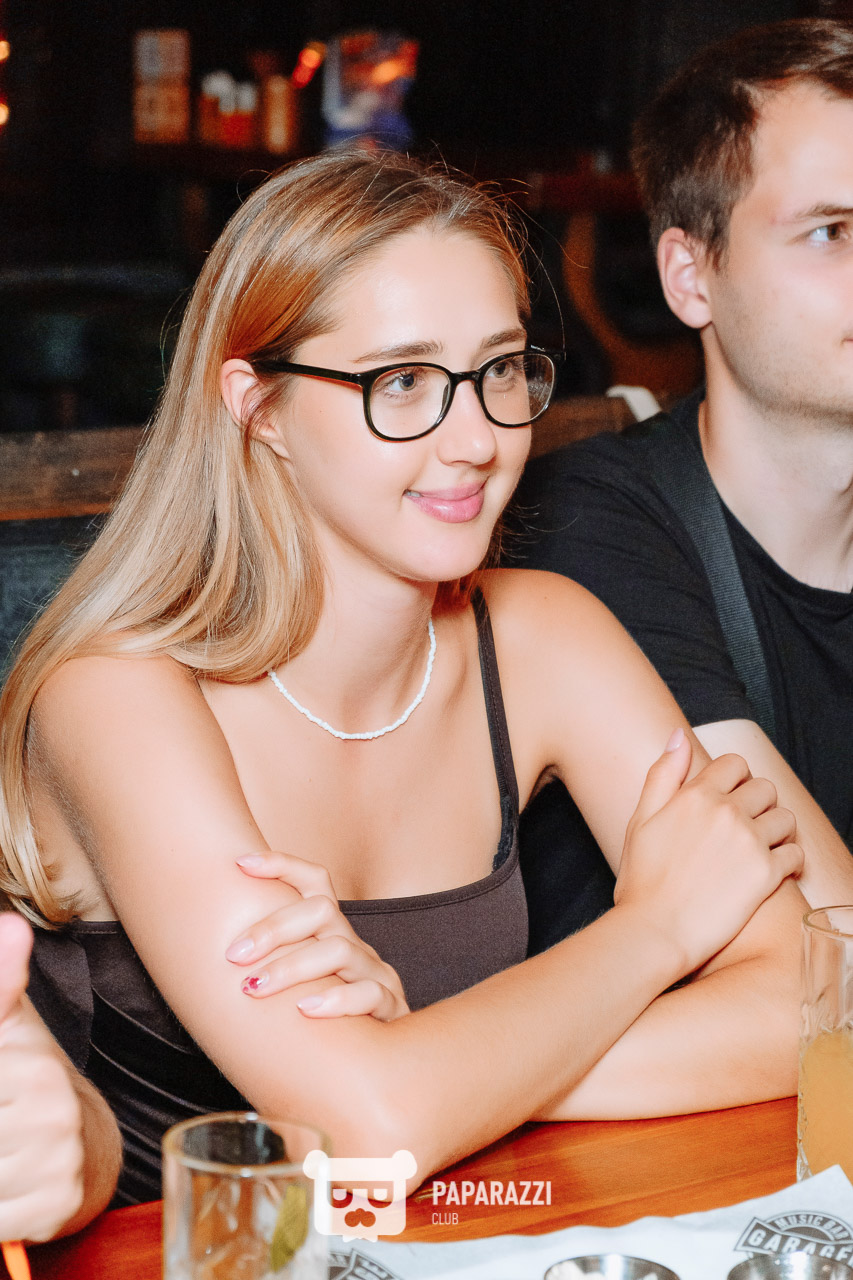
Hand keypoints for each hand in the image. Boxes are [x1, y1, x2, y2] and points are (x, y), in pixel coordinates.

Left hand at [0, 914, 85, 1241]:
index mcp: (28, 1062)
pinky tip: (12, 1181)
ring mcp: (55, 1157)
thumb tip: (10, 925)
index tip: (6, 1087)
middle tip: (2, 1114)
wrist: (85, 1140)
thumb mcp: (8, 1027)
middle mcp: (48, 1107)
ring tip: (5, 1148)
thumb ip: (2, 985)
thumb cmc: (29, 1078)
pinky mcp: (56, 1202)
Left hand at [227, 852, 409, 1020]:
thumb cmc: (319, 1022)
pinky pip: (370, 994)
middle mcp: (354, 944)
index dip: (282, 865)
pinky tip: (306, 1011)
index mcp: (329, 933)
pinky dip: (337, 1001)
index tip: (240, 864)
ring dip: (292, 967)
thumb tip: (211, 951)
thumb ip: (267, 964)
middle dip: (273, 928)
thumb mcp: (296, 983)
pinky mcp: (391, 1007)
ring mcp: (374, 973)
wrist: (372, 1064)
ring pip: (340, 949)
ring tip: (256, 988)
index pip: (314, 881)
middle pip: (321, 910)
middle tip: (234, 954)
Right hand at [614, 728, 803, 975]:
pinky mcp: (767, 875)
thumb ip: (662, 775)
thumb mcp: (640, 820)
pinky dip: (790, 861)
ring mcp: (749, 842)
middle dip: (759, 803)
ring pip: (785, 818)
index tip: (729, 797)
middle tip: (746, 826)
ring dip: (778, 830)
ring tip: (763, 848)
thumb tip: (678, 736)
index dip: (735, 778)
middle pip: (765, 788)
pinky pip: (795, 854)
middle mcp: (726, 812)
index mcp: (695, 795)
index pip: (735, 764)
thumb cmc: (642, 881)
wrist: (654, 932)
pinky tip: (775, 871)